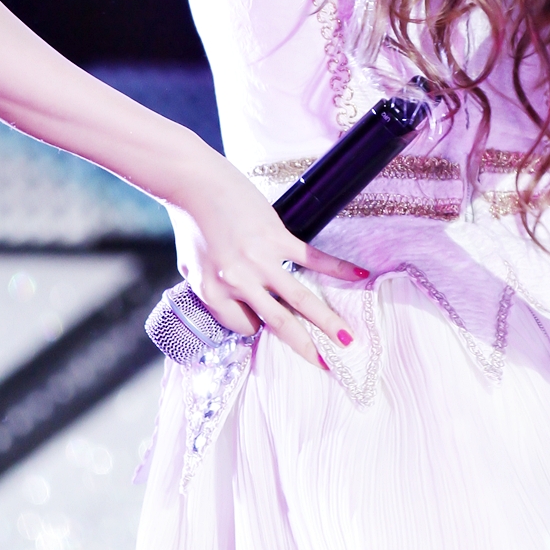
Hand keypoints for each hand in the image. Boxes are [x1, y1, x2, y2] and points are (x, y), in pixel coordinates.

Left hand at [169, 162, 367, 368]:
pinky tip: (358, 276)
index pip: (245, 327)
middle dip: (306, 347)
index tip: (264, 320)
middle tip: (327, 365)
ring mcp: (260, 260)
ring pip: (301, 299)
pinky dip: (337, 268)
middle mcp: (239, 283)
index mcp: (214, 294)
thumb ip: (212, 292)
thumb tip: (237, 306)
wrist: (197, 184)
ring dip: (327, 321)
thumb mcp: (190, 270)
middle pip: (280, 324)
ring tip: (347, 339)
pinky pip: (312, 258)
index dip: (256, 327)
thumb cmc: (192, 225)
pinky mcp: (277, 237)